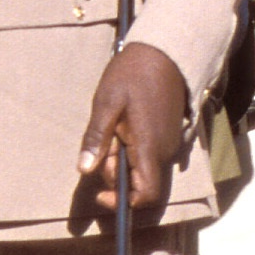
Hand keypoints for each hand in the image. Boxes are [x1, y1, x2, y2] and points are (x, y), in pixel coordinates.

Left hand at [74, 43, 191, 226]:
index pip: (145, 195)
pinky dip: (132, 152)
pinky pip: (150, 156)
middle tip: (102, 145)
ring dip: (122, 161)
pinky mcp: (169, 135)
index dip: (123, 202)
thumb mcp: (106, 103)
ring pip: (144, 169)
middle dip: (116, 175)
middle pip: (140, 184)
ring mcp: (170, 143)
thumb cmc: (132, 74)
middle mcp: (165, 151)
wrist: (165, 51)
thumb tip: (84, 170)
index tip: (100, 194)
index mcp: (149, 146)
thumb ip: (96, 138)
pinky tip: (123, 128)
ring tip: (113, 129)